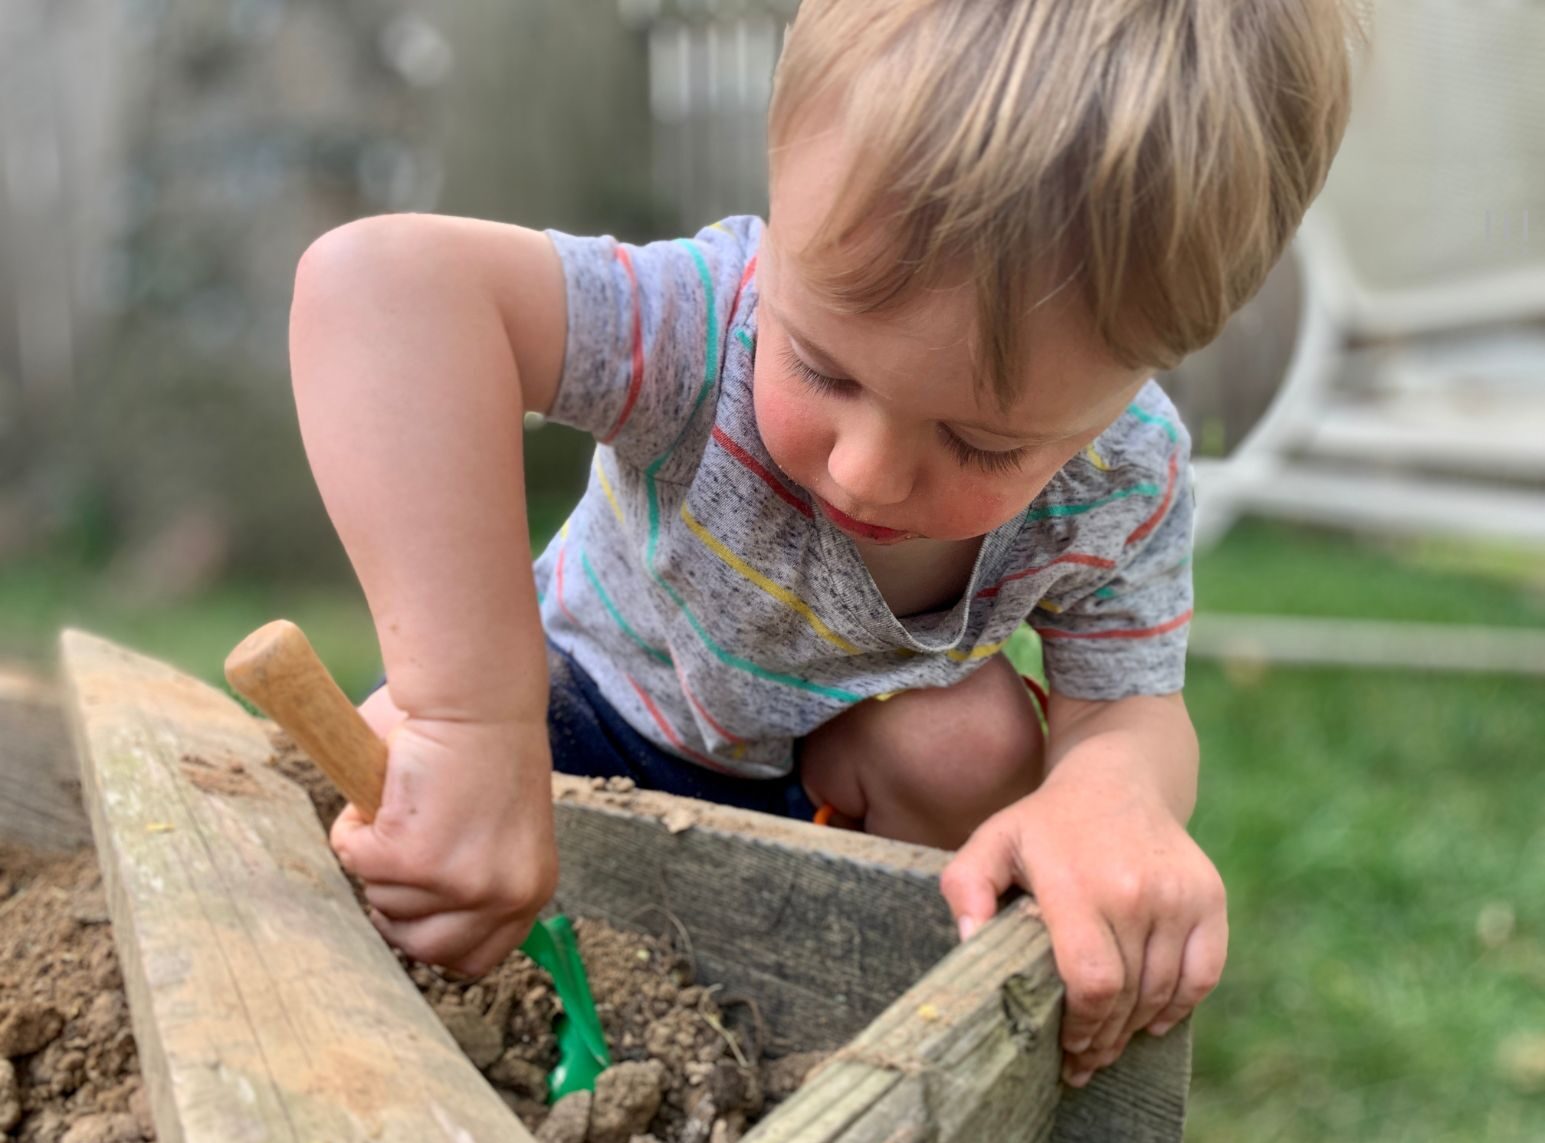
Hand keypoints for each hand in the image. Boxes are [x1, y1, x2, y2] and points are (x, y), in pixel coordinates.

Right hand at [330, 686, 558, 975]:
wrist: (476, 695)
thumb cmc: (481, 743)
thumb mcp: (497, 830)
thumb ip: (469, 874)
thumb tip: (415, 908)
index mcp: (529, 890)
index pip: (476, 958)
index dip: (435, 935)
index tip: (415, 906)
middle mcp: (504, 896)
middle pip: (423, 950)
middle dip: (396, 908)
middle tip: (394, 857)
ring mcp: (460, 882)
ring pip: (383, 903)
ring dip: (376, 859)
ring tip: (401, 804)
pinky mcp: (413, 857)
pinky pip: (355, 861)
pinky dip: (352, 827)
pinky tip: (383, 791)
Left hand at [939, 764, 1226, 1086]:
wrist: (1118, 779)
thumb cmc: (1046, 823)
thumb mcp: (992, 841)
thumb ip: (967, 887)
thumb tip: (969, 942)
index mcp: (1076, 883)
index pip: (1092, 981)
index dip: (1081, 1025)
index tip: (1064, 1045)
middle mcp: (1135, 890)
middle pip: (1128, 996)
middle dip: (1104, 1039)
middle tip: (1083, 1061)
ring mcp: (1178, 895)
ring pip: (1164, 992)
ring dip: (1137, 1029)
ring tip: (1110, 1046)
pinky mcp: (1210, 897)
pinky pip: (1204, 974)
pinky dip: (1180, 1007)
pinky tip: (1152, 1021)